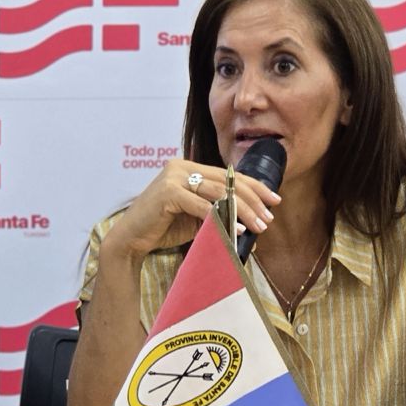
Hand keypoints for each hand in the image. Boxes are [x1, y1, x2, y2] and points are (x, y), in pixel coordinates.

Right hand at [105, 159, 279, 261]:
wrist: (131, 239)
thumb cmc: (163, 228)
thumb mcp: (196, 218)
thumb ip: (218, 213)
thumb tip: (250, 222)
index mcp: (189, 168)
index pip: (229, 175)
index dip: (254, 186)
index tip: (274, 199)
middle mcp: (181, 167)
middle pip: (227, 182)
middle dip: (253, 200)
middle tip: (269, 218)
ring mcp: (173, 177)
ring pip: (218, 192)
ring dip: (242, 210)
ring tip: (259, 226)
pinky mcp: (168, 193)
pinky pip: (201, 205)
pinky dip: (221, 217)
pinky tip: (237, 229)